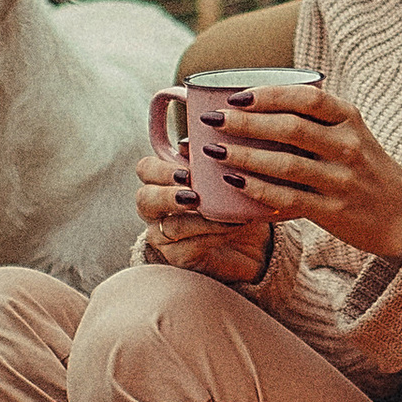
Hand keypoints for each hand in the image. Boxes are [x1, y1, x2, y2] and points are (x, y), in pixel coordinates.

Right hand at [133, 147, 275, 284]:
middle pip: (144, 199)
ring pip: (167, 226)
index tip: (187, 171)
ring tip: (222, 212)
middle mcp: (157, 210)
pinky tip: (230, 226)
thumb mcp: (227, 178)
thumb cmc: (236, 204)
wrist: (256, 245)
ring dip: (198, 217)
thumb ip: (208, 160)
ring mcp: (164, 236)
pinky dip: (210, 234)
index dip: (159, 169)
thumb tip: (188, 143)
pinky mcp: (177, 259)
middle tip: (194, 194)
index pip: (146, 169)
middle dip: (168, 195)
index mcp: (163, 183)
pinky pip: (185, 247)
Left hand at [198, 78, 401, 259]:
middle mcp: (348, 146)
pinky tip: (234, 183)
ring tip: (213, 150)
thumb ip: (315, 119)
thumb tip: (257, 103)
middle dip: (246, 122)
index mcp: (350, 119)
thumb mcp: (352, 134)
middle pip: (290, 128)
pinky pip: (289, 198)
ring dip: (244, 156)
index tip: (236, 96)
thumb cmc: (367, 170)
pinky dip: (258, 189)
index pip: (307, 98)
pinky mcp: (333, 211)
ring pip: (285, 164)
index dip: (269, 94)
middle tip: (213, 119)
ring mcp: (341, 180)